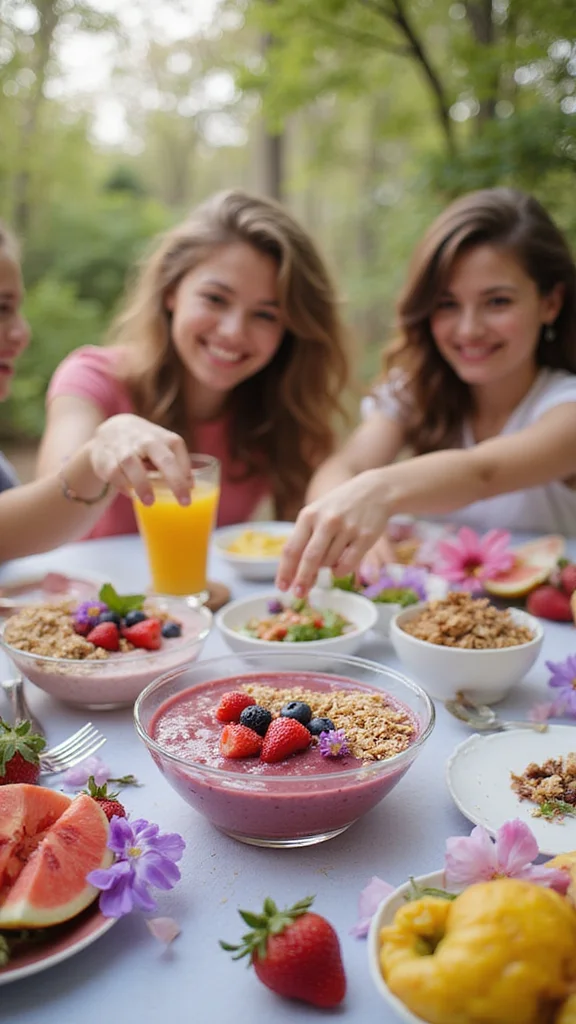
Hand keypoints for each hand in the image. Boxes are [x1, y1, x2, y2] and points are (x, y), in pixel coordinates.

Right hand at [89, 414, 191, 505]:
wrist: (110, 430)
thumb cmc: (144, 445)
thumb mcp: (162, 448)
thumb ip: (176, 464)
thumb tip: (192, 486)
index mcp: (164, 438)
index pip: (179, 451)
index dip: (186, 473)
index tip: (190, 493)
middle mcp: (146, 440)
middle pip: (163, 458)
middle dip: (175, 480)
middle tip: (184, 502)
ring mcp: (124, 447)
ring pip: (132, 463)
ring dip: (142, 484)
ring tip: (150, 502)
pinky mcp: (105, 458)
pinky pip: (114, 473)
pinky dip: (123, 486)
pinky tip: (131, 494)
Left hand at [276, 469, 390, 595]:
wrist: (374, 491)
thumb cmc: (339, 507)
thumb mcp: (317, 514)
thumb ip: (305, 540)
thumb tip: (296, 575)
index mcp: (309, 515)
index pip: (292, 548)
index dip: (285, 571)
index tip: (282, 587)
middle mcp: (327, 521)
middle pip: (309, 558)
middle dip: (302, 579)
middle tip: (298, 594)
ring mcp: (347, 528)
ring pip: (329, 563)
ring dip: (326, 568)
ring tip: (332, 554)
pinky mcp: (365, 537)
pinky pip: (347, 564)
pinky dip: (340, 570)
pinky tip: (340, 563)